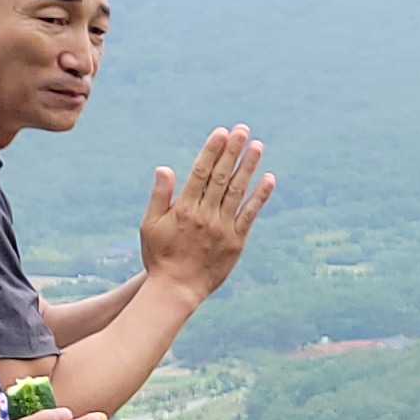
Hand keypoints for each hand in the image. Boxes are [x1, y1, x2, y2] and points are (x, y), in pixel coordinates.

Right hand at [134, 126, 275, 297]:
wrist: (177, 289)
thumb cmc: (159, 256)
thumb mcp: (149, 225)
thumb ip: (159, 196)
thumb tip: (164, 167)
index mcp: (183, 208)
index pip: (200, 172)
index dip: (212, 151)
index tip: (221, 132)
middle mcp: (205, 214)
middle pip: (221, 177)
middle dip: (232, 151)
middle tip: (242, 130)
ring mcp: (222, 228)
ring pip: (238, 191)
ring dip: (248, 167)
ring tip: (257, 146)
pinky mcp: (236, 241)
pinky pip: (250, 215)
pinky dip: (260, 197)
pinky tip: (269, 179)